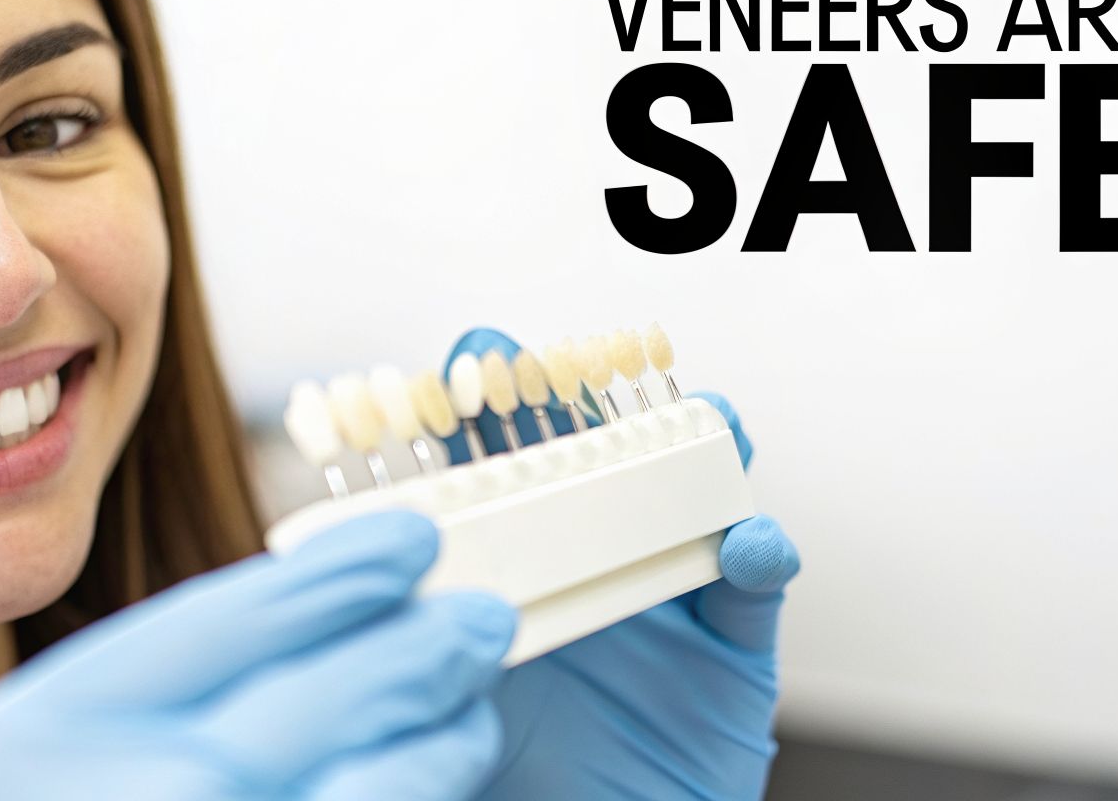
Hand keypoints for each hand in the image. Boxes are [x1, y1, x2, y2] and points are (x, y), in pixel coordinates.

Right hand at [0, 510, 515, 799]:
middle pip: (302, 708)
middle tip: (476, 619)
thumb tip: (315, 625)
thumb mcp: (41, 760)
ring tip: (470, 710)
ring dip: (437, 743)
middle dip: (409, 654)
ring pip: (370, 793)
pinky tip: (438, 780)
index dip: (330, 579)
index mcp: (31, 743)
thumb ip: (152, 702)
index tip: (405, 546)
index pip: (214, 628)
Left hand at [438, 327, 800, 799]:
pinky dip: (762, 553)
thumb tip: (355, 566)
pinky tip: (748, 542)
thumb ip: (420, 634)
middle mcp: (591, 573)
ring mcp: (667, 605)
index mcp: (513, 577)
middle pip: (599, 465)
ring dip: (702, 448)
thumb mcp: (443, 702)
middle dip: (594, 401)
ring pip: (693, 501)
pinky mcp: (732, 656)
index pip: (501, 473)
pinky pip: (755, 593)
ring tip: (702, 418)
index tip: (473, 358)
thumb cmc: (515, 785)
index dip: (490, 412)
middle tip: (582, 363)